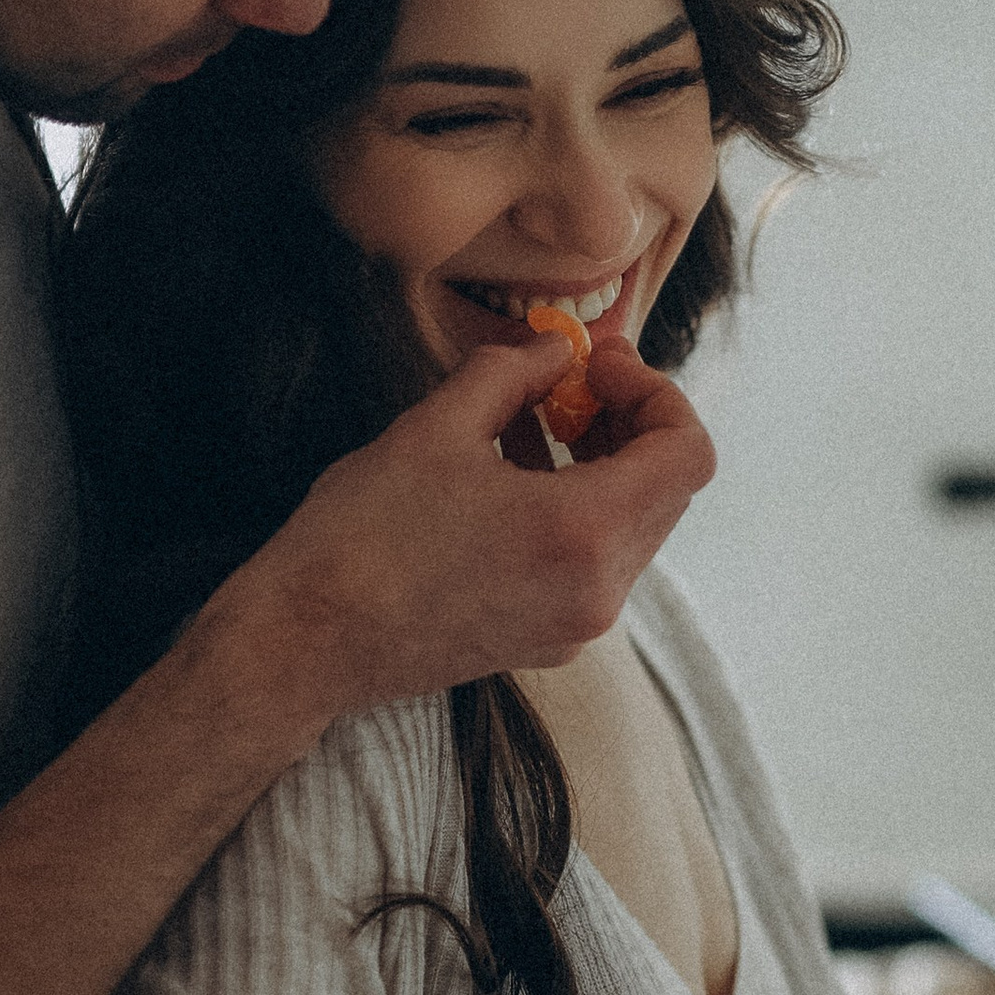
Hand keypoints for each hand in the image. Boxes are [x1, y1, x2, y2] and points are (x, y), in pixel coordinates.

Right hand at [232, 335, 715, 716]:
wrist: (307, 643)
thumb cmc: (362, 537)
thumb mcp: (436, 426)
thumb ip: (513, 373)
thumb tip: (555, 351)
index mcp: (584, 533)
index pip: (688, 454)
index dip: (656, 394)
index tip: (599, 367)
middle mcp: (598, 590)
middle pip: (667, 491)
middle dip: (630, 423)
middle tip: (574, 378)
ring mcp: (577, 625)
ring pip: (631, 528)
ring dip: (601, 464)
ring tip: (534, 418)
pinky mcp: (547, 641)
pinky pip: (592, 564)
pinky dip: (574, 510)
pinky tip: (512, 474)